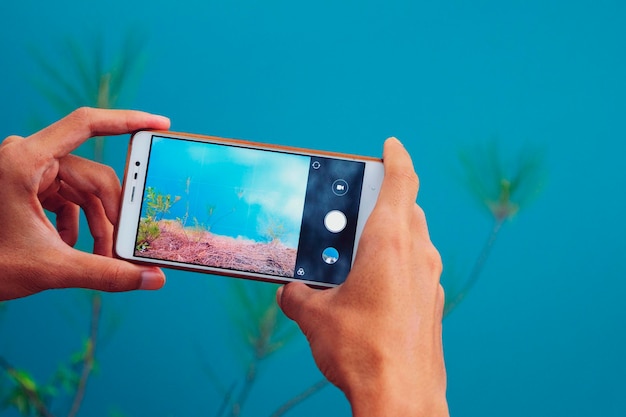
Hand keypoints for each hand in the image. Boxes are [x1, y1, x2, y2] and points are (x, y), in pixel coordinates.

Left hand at [0, 107, 170, 300]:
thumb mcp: (51, 268)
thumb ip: (107, 273)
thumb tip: (152, 279)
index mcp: (24, 161)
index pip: (86, 125)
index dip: (127, 121)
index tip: (160, 124)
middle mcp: (26, 157)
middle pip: (92, 175)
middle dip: (112, 213)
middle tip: (126, 242)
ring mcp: (26, 170)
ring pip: (83, 189)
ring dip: (97, 224)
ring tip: (100, 255)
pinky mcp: (27, 185)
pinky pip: (68, 196)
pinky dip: (78, 222)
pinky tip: (72, 246)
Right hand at [277, 138, 447, 415]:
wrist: (402, 397)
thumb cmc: (362, 350)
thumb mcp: (315, 317)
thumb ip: (297, 295)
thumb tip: (289, 292)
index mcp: (389, 242)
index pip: (402, 181)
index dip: (396, 158)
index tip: (390, 146)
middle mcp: (417, 254)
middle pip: (408, 209)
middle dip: (387, 199)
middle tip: (360, 204)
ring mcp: (430, 279)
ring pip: (415, 238)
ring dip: (393, 233)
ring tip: (360, 248)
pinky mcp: (432, 303)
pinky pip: (417, 268)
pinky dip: (399, 263)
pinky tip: (373, 286)